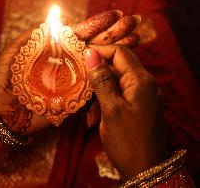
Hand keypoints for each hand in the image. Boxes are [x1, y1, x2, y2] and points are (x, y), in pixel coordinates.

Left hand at [0, 10, 139, 134]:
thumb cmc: (0, 81)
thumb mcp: (11, 54)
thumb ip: (30, 38)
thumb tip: (51, 23)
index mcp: (51, 53)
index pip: (77, 37)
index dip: (95, 26)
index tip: (114, 16)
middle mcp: (64, 67)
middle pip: (92, 49)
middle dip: (113, 35)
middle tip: (133, 24)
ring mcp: (69, 84)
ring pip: (96, 68)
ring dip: (116, 54)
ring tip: (136, 40)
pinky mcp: (71, 102)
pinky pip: (91, 93)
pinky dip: (107, 84)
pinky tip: (123, 73)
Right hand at [84, 46, 165, 179]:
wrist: (145, 169)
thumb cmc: (127, 141)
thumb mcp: (111, 109)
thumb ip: (102, 80)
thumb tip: (91, 53)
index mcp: (141, 80)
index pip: (119, 52)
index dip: (99, 51)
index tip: (78, 56)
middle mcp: (144, 84)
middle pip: (117, 65)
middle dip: (96, 71)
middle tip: (76, 77)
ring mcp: (141, 95)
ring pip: (116, 80)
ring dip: (98, 87)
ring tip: (84, 99)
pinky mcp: (137, 106)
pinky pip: (118, 94)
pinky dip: (104, 98)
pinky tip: (93, 111)